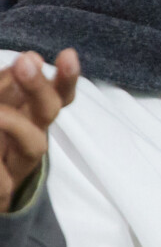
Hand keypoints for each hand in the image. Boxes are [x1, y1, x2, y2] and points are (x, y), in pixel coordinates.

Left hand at [0, 48, 78, 211]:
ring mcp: (19, 165)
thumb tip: (31, 58)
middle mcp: (32, 137)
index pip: (59, 94)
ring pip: (34, 144)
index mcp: (31, 113)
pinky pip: (3, 180)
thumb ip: (7, 85)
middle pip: (49, 112)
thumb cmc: (0, 139)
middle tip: (25, 63)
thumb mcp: (3, 103)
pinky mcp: (3, 191)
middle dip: (39, 87)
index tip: (68, 55)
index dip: (67, 77)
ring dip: (16, 123)